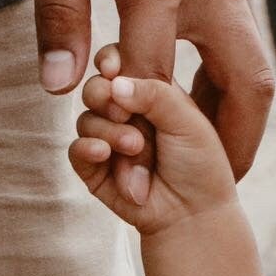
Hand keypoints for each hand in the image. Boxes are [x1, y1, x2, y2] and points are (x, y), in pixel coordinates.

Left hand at [24, 0, 273, 178]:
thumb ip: (59, 10)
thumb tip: (62, 87)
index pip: (155, 77)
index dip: (142, 136)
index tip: (131, 186)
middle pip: (247, 81)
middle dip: (238, 141)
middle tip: (222, 182)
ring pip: (255, 60)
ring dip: (238, 111)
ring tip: (212, 150)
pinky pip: (246, 35)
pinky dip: (231, 75)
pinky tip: (202, 93)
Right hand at [70, 46, 237, 234]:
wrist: (194, 215)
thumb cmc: (199, 165)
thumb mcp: (185, 119)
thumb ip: (153, 94)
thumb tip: (113, 80)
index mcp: (150, 92)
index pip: (119, 62)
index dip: (112, 61)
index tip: (113, 67)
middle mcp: (125, 113)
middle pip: (96, 88)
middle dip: (106, 98)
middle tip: (123, 112)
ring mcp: (107, 140)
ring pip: (86, 120)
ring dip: (108, 131)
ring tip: (134, 147)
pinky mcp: (94, 169)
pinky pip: (76, 150)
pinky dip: (87, 148)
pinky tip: (103, 152)